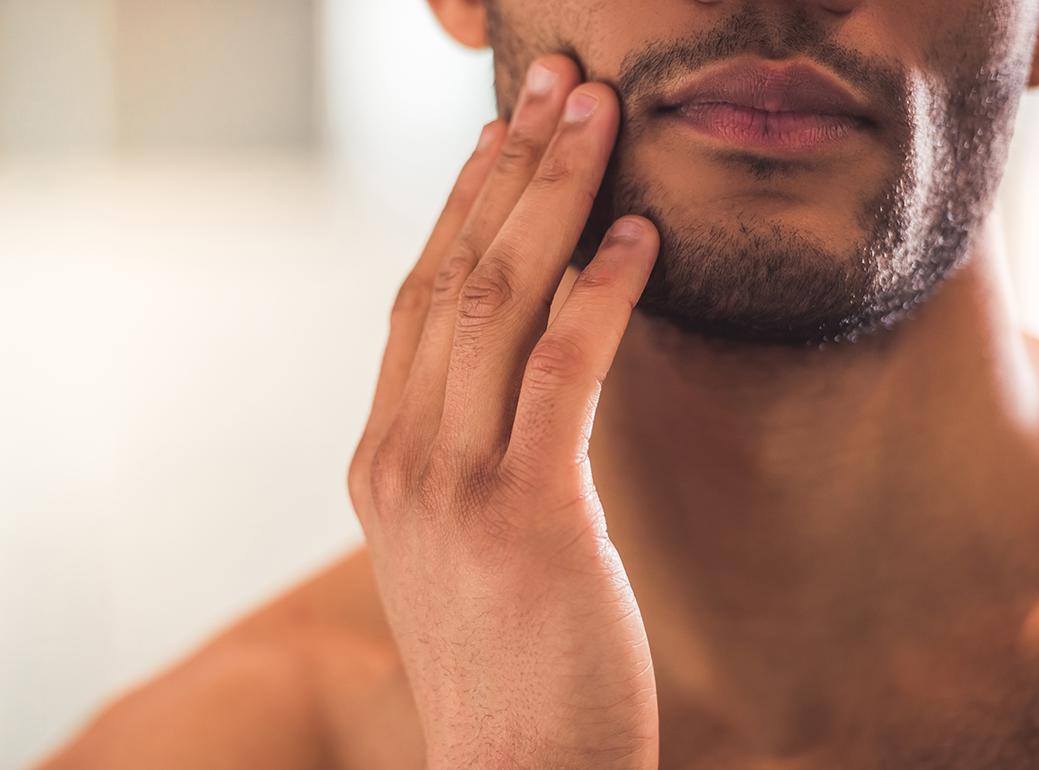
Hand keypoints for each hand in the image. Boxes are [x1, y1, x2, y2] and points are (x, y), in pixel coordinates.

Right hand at [348, 54, 660, 769]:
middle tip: (553, 86)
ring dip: (551, 198)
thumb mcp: (465, 536)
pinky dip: (600, 294)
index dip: (461, 206)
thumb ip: (472, 444)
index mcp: (383, 458)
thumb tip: (532, 349)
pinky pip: (563, 371)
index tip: (504, 136)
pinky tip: (638, 236)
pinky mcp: (525, 514)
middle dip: (506, 170)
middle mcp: (400, 457)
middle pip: (452, 277)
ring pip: (496, 303)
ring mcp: (452, 484)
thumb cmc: (507, 654)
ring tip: (596, 118)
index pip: (419, 300)